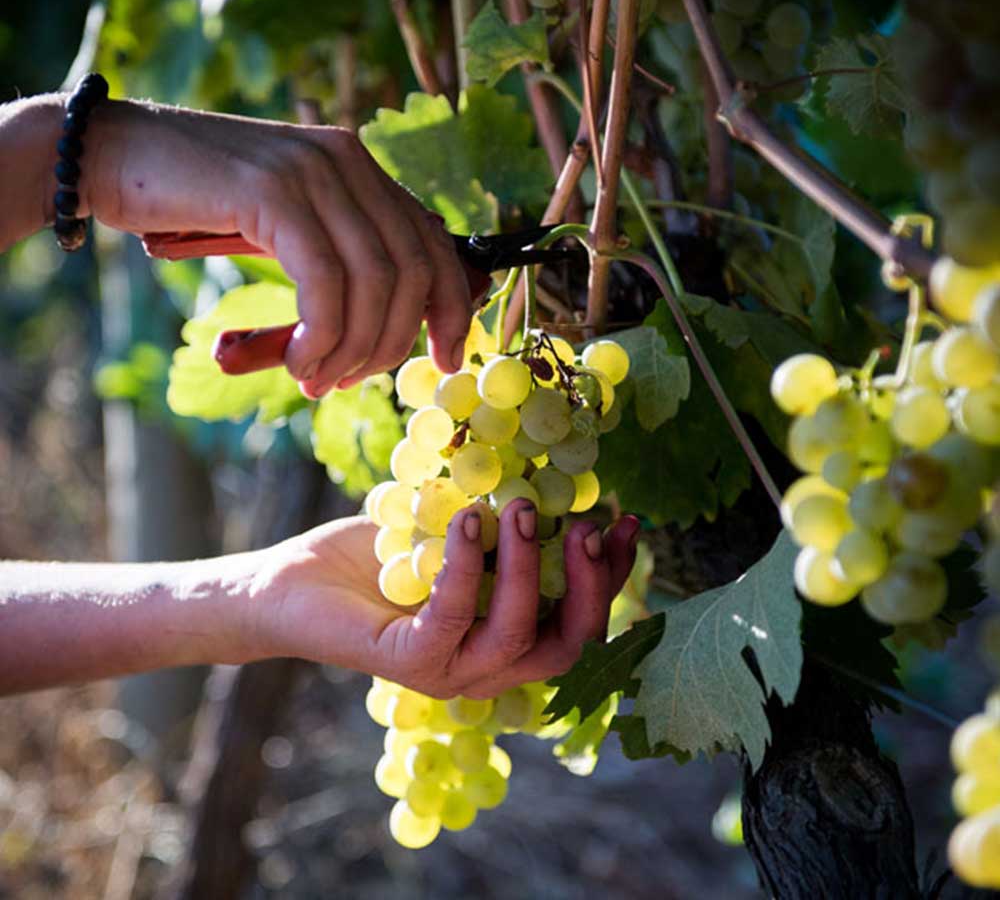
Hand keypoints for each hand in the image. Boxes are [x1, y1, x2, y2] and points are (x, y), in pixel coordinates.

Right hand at [85, 100, 473, 394]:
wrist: (108, 156)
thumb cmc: (192, 204)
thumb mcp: (282, 228)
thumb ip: (334, 260)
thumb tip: (376, 338)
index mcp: (358, 167)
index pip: (434, 243)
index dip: (454, 307)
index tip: (449, 361)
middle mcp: (347, 160)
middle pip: (413, 271)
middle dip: (390, 342)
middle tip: (346, 380)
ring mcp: (313, 170)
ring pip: (374, 282)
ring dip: (352, 349)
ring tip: (315, 377)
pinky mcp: (273, 192)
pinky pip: (325, 283)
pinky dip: (322, 335)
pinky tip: (300, 361)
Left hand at [249, 503, 640, 698]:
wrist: (292, 584)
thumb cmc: (379, 557)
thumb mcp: (455, 533)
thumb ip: (506, 525)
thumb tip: (557, 481)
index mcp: (506, 639)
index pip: (581, 621)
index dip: (612, 577)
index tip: (627, 520)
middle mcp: (487, 667)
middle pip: (569, 644)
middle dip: (589, 584)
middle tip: (588, 525)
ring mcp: (449, 672)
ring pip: (518, 635)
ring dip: (526, 565)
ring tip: (516, 507)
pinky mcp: (408, 662)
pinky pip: (453, 616)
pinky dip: (468, 564)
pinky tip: (468, 519)